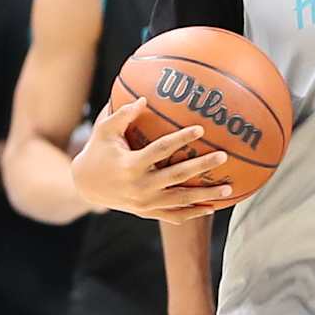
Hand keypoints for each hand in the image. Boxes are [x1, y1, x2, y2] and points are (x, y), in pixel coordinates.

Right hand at [71, 99, 235, 219]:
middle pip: (177, 176)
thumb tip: (144, 98)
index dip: (181, 139)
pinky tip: (212, 208)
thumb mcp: (104, 130)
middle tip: (223, 156)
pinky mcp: (147, 212)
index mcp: (130, 165)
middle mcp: (139, 186)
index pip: (161, 150)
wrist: (86, 186)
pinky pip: (173, 215)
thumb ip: (123, 114)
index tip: (201, 129)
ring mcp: (144, 203)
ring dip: (205, 195)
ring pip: (180, 200)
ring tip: (228, 187)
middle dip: (201, 166)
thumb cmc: (98, 151)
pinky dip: (193, 213)